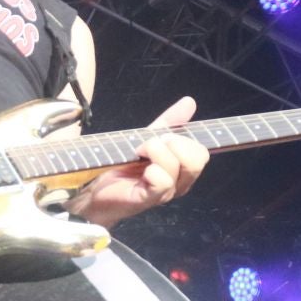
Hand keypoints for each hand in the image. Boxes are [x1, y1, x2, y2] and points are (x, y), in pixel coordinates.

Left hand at [69, 96, 208, 226]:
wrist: (99, 190)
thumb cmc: (126, 165)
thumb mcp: (149, 137)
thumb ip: (170, 122)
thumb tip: (189, 102)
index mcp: (183, 170)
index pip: (201, 153)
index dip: (184, 140)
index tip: (162, 138)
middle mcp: (180, 184)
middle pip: (195, 159)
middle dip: (172, 143)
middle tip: (149, 146)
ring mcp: (166, 193)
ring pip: (176, 165)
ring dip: (154, 151)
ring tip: (138, 154)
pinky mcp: (149, 199)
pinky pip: (161, 181)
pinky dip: (150, 170)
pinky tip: (138, 172)